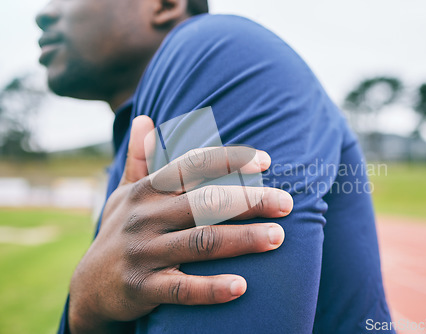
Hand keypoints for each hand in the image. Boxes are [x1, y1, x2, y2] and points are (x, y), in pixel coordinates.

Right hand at [68, 116, 292, 333]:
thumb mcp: (124, 193)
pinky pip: (182, 288)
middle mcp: (145, 217)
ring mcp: (144, 253)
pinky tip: (242, 286)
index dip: (228, 160)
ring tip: (277, 237)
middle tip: (287, 203)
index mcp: (147, 191)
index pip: (191, 166)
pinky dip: (212, 289)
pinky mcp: (143, 288)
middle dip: (249, 200)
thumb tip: (144, 118)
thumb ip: (140, 159)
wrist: (89, 286)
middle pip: (205, 202)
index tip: (265, 161)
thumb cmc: (120, 230)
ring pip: (201, 242)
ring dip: (242, 239)